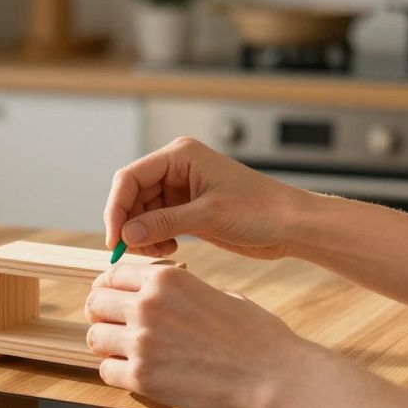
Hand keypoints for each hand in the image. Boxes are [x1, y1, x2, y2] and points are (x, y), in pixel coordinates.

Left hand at [85, 262, 311, 407]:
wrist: (274, 374)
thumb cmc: (256, 335)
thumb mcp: (218, 294)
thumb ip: (184, 292)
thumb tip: (168, 296)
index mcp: (166, 279)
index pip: (113, 275)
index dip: (108, 288)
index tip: (111, 300)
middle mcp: (147, 305)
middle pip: (95, 304)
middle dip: (102, 316)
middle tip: (114, 328)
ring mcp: (142, 341)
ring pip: (95, 338)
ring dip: (108, 345)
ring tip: (126, 353)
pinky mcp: (142, 377)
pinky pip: (106, 372)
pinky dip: (117, 373)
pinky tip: (137, 374)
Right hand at [104, 137, 310, 259]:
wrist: (292, 225)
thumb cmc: (260, 211)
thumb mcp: (208, 216)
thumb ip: (164, 223)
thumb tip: (126, 233)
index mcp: (180, 156)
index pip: (130, 178)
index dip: (116, 208)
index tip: (115, 238)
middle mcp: (177, 169)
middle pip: (132, 195)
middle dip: (130, 224)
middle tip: (134, 251)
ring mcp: (181, 190)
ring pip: (142, 212)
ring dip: (143, 235)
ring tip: (161, 251)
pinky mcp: (188, 209)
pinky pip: (157, 223)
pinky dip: (156, 238)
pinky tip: (170, 249)